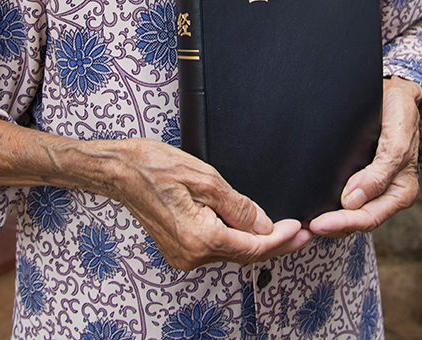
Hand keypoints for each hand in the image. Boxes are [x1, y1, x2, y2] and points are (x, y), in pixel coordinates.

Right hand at [0, 116, 311, 269]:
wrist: (118, 171)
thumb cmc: (155, 165)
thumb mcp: (204, 177)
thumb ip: (238, 205)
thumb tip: (266, 225)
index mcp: (200, 237)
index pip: (252, 246)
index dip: (281, 239)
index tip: (301, 228)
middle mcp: (191, 254)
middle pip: (244, 254)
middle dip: (275, 244)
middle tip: (303, 234)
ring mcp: (182, 255)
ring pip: (230, 253)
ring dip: (256, 244)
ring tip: (283, 232)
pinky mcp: (178, 249)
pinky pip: (216, 249)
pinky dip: (236, 241)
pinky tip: (249, 230)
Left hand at [306, 76, 421, 236]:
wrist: (396, 93)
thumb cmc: (400, 115)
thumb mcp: (397, 141)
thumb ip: (379, 173)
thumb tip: (352, 202)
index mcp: (401, 191)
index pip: (369, 217)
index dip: (342, 223)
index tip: (318, 223)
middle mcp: (388, 194)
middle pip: (357, 220)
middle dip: (331, 226)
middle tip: (304, 226)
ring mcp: (375, 187)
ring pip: (351, 214)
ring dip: (330, 221)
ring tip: (303, 222)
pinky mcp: (363, 176)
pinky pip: (347, 199)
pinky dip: (331, 206)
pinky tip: (314, 205)